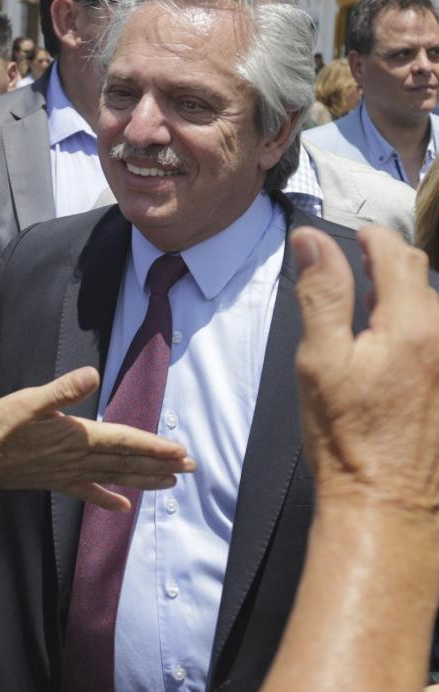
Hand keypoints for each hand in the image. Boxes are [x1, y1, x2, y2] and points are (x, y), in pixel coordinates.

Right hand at [0, 367, 194, 510]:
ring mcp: (66, 473)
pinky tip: (122, 507)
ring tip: (169, 483)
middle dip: (159, 464)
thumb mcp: (29, 400)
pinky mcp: (54, 481)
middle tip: (189, 468)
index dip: (153, 446)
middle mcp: (77, 458)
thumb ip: (63, 390)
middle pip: (126, 462)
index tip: (181, 451)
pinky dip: (106, 499)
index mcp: (76, 436)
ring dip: (142, 479)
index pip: (124, 440)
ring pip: (113, 477)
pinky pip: (87, 492)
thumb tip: (92, 374)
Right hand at [292, 225, 438, 518]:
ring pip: (434, 313)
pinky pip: (438, 344)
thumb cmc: (347, 436)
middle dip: (389, 267)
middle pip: (422, 281)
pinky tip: (393, 353)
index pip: (398, 255)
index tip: (354, 236)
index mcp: (413, 324)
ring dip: (406, 301)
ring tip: (372, 313)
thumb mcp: (320, 358)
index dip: (372, 238)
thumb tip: (312, 241)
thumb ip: (322, 293)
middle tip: (355, 271)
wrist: (386, 502)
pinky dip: (418, 332)